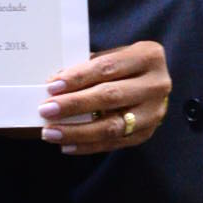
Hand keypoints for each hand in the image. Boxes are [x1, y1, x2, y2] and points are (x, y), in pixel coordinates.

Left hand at [39, 39, 170, 156]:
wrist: (152, 86)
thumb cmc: (124, 67)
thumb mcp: (112, 56)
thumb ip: (88, 67)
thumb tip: (54, 84)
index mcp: (148, 56)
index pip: (107, 67)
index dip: (78, 78)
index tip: (51, 87)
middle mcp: (157, 85)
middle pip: (110, 96)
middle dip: (74, 105)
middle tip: (46, 110)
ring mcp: (154, 112)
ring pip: (112, 125)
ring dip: (77, 131)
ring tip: (51, 133)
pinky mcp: (147, 133)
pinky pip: (113, 144)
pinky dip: (87, 146)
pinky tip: (66, 145)